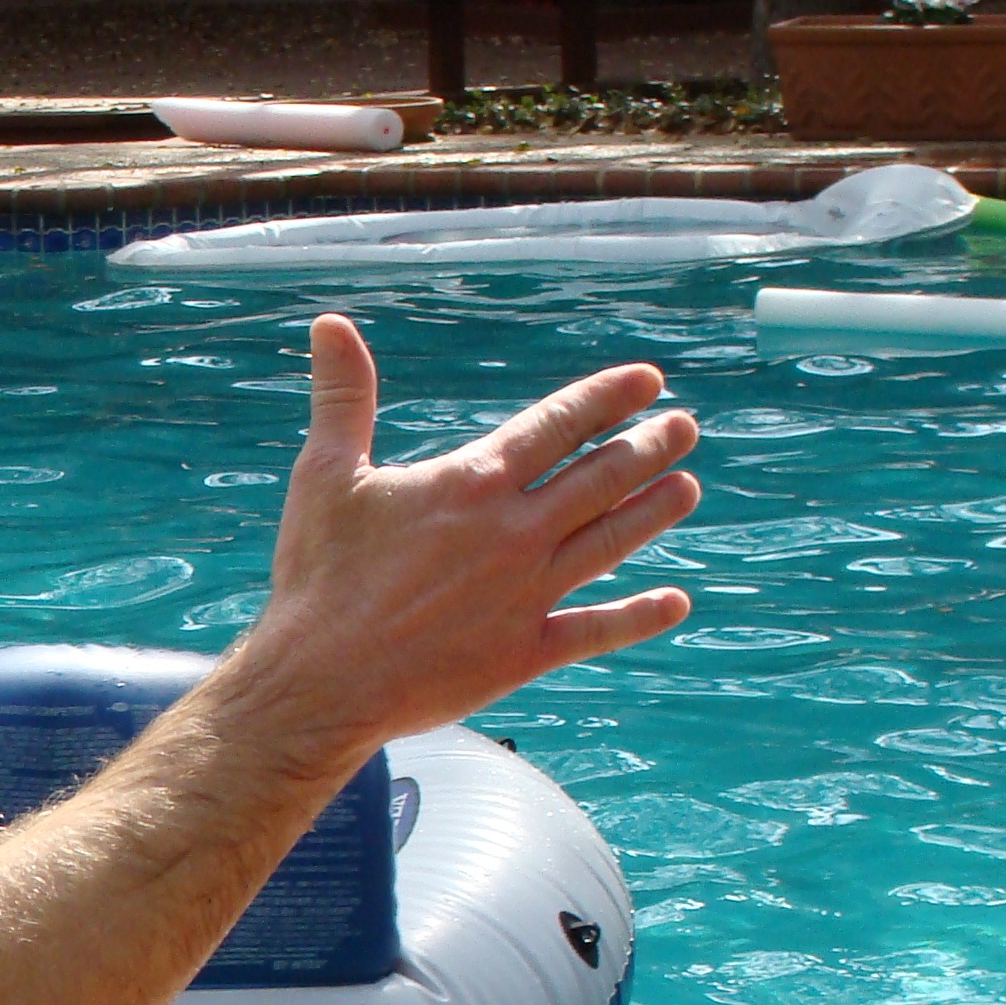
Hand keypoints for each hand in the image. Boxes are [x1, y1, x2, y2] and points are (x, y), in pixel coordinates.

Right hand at [236, 314, 699, 764]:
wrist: (319, 682)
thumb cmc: (317, 576)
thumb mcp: (325, 474)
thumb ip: (343, 396)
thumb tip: (329, 322)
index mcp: (474, 482)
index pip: (559, 425)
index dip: (608, 398)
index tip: (649, 381)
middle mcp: (515, 532)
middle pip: (602, 477)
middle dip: (650, 446)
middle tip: (684, 428)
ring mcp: (527, 594)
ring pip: (611, 541)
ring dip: (655, 511)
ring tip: (688, 488)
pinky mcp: (525, 652)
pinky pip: (597, 629)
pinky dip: (640, 616)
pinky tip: (676, 603)